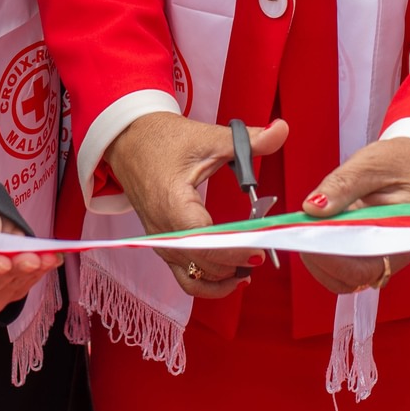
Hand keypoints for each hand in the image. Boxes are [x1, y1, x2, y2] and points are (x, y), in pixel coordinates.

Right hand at [104, 112, 288, 298]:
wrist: (129, 141)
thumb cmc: (162, 140)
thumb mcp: (209, 137)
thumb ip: (248, 140)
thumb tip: (280, 130)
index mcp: (173, 203)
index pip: (205, 241)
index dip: (235, 250)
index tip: (261, 249)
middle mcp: (163, 231)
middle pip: (203, 265)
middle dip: (236, 263)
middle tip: (266, 251)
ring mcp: (161, 242)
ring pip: (194, 278)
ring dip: (224, 278)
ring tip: (251, 266)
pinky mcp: (163, 246)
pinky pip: (185, 275)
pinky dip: (209, 280)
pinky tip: (232, 273)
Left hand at [296, 136, 409, 294]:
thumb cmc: (402, 162)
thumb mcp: (371, 165)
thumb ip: (342, 186)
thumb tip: (313, 208)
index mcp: (403, 236)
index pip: (367, 267)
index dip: (335, 261)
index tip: (311, 239)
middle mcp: (391, 253)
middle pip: (351, 278)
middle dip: (321, 259)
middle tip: (302, 229)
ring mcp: (376, 254)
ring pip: (342, 276)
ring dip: (318, 257)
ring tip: (307, 226)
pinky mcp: (362, 249)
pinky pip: (340, 264)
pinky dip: (322, 250)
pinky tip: (315, 228)